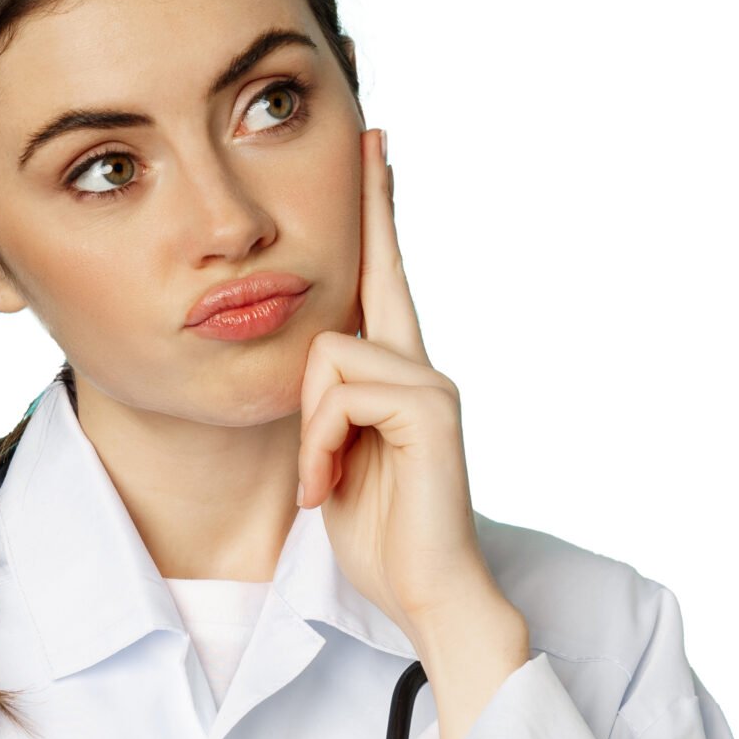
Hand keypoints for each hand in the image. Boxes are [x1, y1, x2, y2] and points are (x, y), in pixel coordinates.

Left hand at [295, 128, 526, 677]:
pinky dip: (320, 445)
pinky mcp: (430, 408)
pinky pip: (339, 393)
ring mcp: (430, 383)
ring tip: (321, 483)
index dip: (378, 215)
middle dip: (372, 208)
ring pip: (328, 355)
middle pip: (375, 274)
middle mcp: (420, 367)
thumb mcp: (335, 457)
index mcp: (397, 376)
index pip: (383, 279)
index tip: (378, 152)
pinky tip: (329, 487)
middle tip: (374, 142)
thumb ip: (329, 404)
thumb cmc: (378, 539)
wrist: (427, 595)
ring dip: (308, 430)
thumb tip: (313, 359)